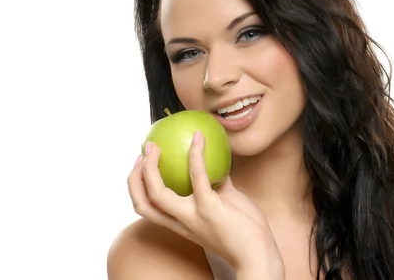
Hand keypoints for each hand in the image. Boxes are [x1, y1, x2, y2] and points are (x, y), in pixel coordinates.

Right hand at [127, 130, 282, 271]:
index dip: (138, 185)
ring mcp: (193, 216)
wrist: (259, 255)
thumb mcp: (225, 204)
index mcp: (181, 223)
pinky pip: (198, 176)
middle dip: (134, 177)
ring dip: (150, 168)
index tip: (142, 162)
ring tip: (155, 146)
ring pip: (157, 194)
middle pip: (142, 203)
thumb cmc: (246, 231)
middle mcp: (181, 222)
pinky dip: (195, 154)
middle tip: (144, 152)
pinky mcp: (210, 208)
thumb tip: (215, 161)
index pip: (147, 208)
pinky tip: (199, 138)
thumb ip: (216, 186)